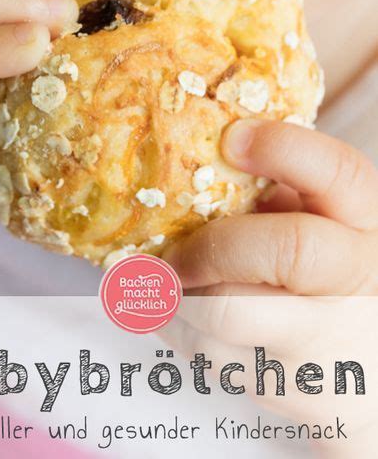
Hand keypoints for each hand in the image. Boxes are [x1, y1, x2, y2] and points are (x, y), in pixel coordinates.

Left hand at [161, 120, 377, 455]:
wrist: (363, 379)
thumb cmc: (324, 283)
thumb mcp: (317, 225)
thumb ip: (276, 194)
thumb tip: (202, 161)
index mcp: (361, 223)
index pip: (340, 173)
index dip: (285, 148)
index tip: (232, 138)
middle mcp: (354, 280)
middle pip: (286, 250)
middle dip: (213, 247)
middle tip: (173, 253)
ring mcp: (325, 342)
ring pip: (229, 313)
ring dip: (180, 297)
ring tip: (170, 285)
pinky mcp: (290, 390)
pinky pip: (212, 356)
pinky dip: (181, 331)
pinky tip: (184, 317)